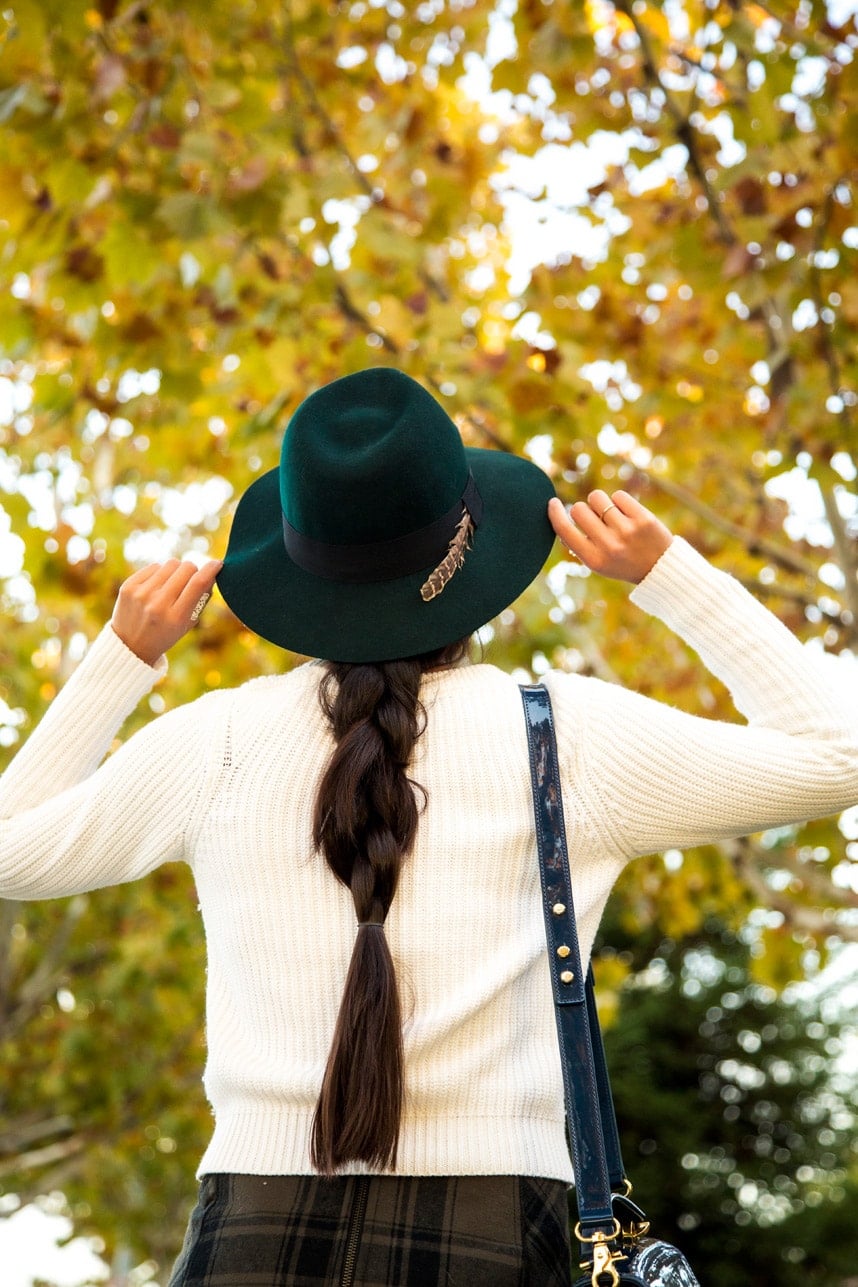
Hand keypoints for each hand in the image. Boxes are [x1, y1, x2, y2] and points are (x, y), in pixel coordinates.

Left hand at [111, 559, 222, 665]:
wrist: (130, 645)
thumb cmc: (165, 633)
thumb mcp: (188, 623)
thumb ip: (201, 599)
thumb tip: (211, 572)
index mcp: (176, 617)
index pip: (198, 583)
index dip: (211, 569)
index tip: (217, 564)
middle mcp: (158, 604)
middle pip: (186, 568)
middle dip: (193, 571)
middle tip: (190, 580)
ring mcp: (141, 594)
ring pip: (171, 563)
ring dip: (176, 571)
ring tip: (171, 585)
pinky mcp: (128, 586)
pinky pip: (154, 566)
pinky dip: (160, 573)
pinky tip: (156, 587)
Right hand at [548, 490, 672, 583]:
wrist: (660, 569)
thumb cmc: (622, 563)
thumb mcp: (598, 563)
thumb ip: (578, 545)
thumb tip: (560, 518)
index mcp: (594, 560)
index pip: (564, 529)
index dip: (555, 512)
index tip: (553, 502)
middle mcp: (609, 546)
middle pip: (579, 509)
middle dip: (584, 509)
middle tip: (596, 518)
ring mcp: (627, 531)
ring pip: (597, 498)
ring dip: (600, 502)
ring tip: (611, 515)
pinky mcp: (643, 518)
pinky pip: (618, 495)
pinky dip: (619, 501)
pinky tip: (627, 514)